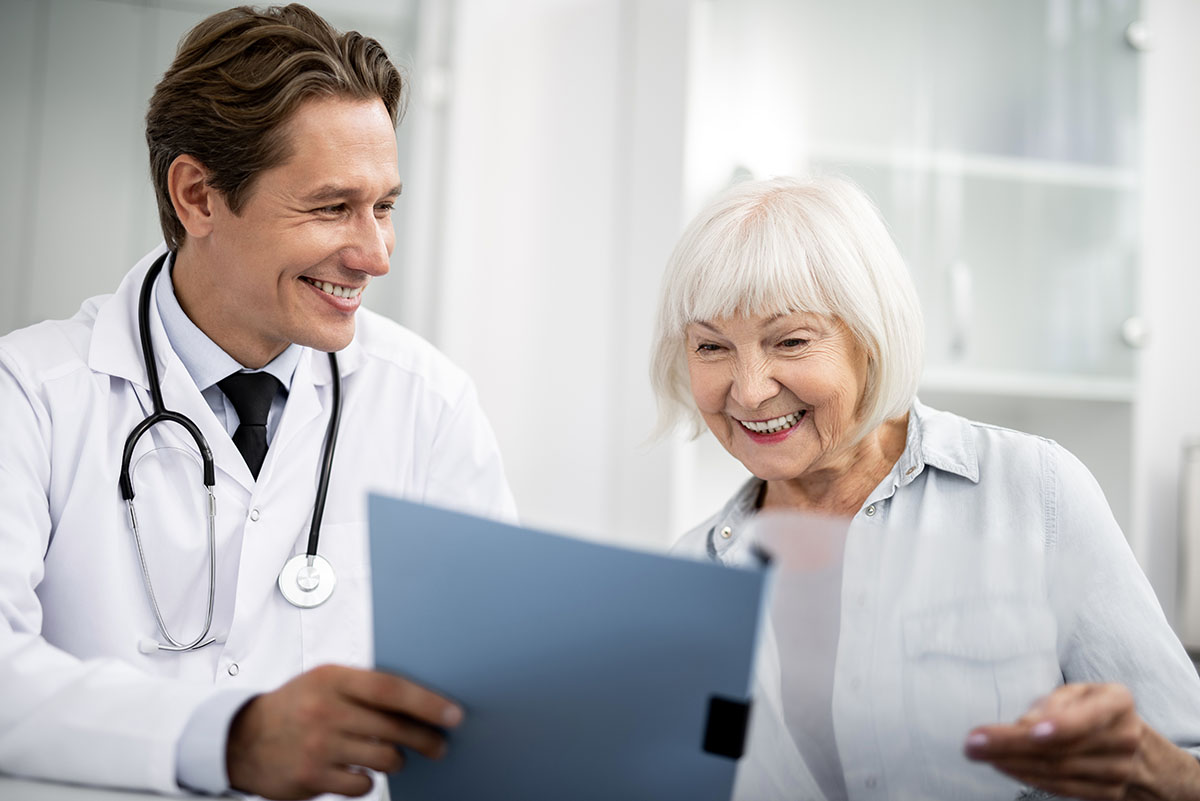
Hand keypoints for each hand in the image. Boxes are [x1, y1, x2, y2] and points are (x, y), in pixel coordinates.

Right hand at [226, 664, 462, 798]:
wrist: (242, 739)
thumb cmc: (293, 706)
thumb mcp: (324, 681)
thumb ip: (364, 686)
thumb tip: (419, 700)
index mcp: (333, 679)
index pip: (391, 689)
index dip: (427, 703)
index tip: (452, 714)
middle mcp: (325, 710)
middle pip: (393, 727)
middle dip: (425, 738)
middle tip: (438, 745)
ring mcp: (318, 745)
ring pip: (383, 758)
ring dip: (398, 760)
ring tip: (397, 757)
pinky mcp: (312, 776)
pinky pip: (361, 784)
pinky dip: (369, 781)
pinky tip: (363, 772)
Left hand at [963, 682, 1199, 800]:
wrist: (1139, 750)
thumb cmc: (1092, 709)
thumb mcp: (1078, 692)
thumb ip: (1052, 703)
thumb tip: (1024, 725)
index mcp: (1117, 702)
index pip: (1088, 716)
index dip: (1060, 724)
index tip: (1028, 729)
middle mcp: (1124, 738)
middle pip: (1061, 748)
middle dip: (1011, 746)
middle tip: (973, 743)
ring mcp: (1119, 770)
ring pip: (1057, 770)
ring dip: (1011, 763)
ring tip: (978, 753)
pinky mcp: (1108, 793)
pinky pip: (1061, 787)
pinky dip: (1026, 776)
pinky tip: (1001, 766)